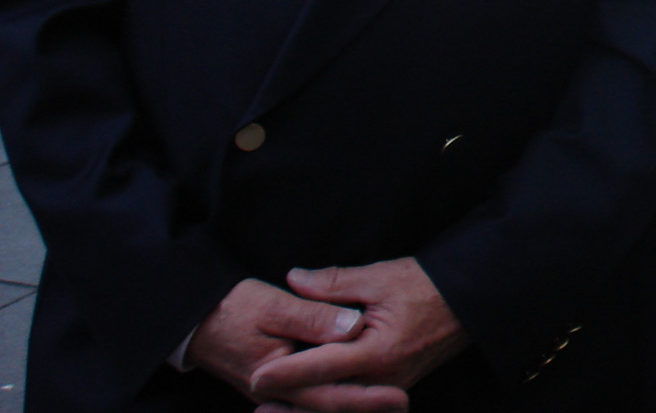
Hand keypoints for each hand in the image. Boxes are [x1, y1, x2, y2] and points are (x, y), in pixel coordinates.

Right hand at [184, 278, 381, 408]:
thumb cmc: (233, 310)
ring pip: (322, 402)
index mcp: (279, 377)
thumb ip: (313, 318)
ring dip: (353, 401)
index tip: (398, 395)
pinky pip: (312, 395)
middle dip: (367, 405)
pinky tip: (358, 391)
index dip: (365, 396)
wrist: (196, 319)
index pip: (329, 394)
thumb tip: (352, 327)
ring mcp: (279, 390)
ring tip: (392, 401)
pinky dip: (335, 395)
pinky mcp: (281, 381)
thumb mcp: (274, 307)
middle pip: (329, 404)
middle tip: (403, 403)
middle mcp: (280, 393)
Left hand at [247, 258, 467, 409]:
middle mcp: (382, 377)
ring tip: (273, 411)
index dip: (287, 374)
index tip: (256, 377)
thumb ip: (334, 283)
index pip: (323, 367)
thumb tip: (294, 279)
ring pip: (342, 407)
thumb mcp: (380, 277)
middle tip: (256, 407)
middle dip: (291, 405)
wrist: (470, 300)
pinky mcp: (393, 387)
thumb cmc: (426, 285)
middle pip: (328, 399)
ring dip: (308, 410)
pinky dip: (332, 406)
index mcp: (378, 351)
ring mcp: (390, 386)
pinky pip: (357, 403)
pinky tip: (310, 405)